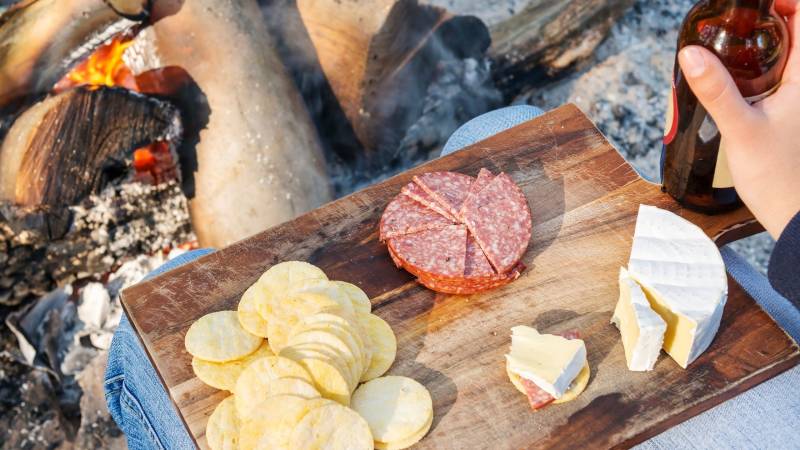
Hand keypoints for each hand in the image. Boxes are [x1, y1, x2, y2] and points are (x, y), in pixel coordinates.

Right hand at [677, 0, 799, 238]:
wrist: (793, 214)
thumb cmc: (778, 176)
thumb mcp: (740, 128)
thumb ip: (715, 90)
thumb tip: (691, 54)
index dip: (781, 2)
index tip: (748, 5)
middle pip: (792, 33)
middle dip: (760, 22)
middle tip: (727, 24)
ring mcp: (795, 97)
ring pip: (781, 54)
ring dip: (756, 44)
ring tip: (722, 46)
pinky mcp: (785, 112)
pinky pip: (772, 77)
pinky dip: (751, 68)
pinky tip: (726, 81)